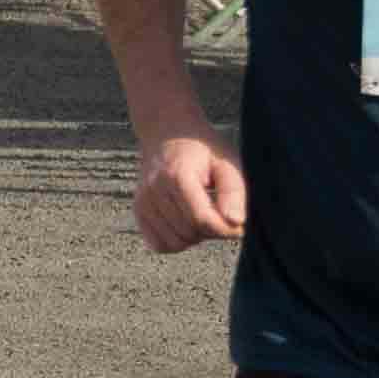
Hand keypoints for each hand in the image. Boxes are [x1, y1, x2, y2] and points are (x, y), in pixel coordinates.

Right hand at [134, 133, 245, 252]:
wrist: (168, 132)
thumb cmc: (202, 149)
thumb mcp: (226, 162)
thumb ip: (234, 192)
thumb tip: (236, 222)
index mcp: (177, 175)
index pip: (202, 219)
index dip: (226, 229)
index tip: (240, 223)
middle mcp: (154, 190)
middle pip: (190, 232)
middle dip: (211, 230)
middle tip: (220, 212)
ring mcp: (143, 201)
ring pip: (175, 242)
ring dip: (194, 236)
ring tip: (202, 214)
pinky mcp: (138, 211)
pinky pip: (159, 245)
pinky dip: (176, 241)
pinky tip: (186, 223)